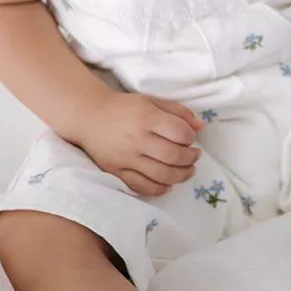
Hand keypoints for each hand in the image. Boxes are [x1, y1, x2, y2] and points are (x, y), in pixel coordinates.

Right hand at [74, 92, 204, 197]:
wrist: (88, 117)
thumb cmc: (124, 107)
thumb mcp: (151, 101)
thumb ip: (178, 112)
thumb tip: (201, 127)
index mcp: (147, 117)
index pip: (179, 132)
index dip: (190, 137)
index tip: (191, 138)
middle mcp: (137, 139)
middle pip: (172, 155)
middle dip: (190, 158)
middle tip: (195, 156)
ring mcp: (126, 158)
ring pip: (161, 174)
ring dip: (181, 175)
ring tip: (188, 171)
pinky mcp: (116, 172)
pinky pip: (141, 187)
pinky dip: (159, 189)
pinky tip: (168, 184)